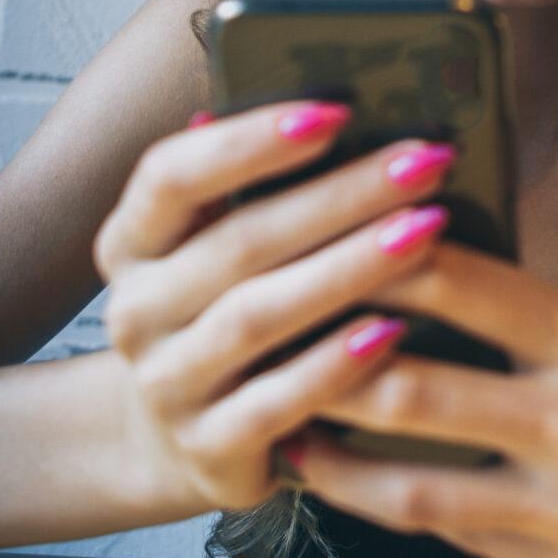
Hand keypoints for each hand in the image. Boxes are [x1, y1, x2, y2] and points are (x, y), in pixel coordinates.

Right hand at [92, 101, 458, 514]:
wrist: (181, 444)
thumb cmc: (227, 316)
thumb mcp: (218, 252)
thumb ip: (254, 191)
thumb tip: (340, 110)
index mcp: (131, 243)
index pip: (170, 175)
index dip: (248, 141)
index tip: (336, 110)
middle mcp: (135, 311)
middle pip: (238, 240)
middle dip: (340, 195)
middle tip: (424, 162)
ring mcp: (166, 384)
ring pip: (258, 316)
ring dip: (348, 268)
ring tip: (426, 230)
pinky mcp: (207, 448)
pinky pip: (277, 401)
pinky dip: (334, 365)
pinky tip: (393, 332)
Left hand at [290, 244, 557, 557]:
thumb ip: (534, 323)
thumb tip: (415, 283)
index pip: (462, 281)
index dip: (371, 254)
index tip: (307, 231)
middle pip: (409, 386)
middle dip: (322, 364)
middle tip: (253, 338)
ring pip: (411, 483)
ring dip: (329, 456)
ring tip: (275, 425)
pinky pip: (453, 539)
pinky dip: (390, 508)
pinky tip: (346, 486)